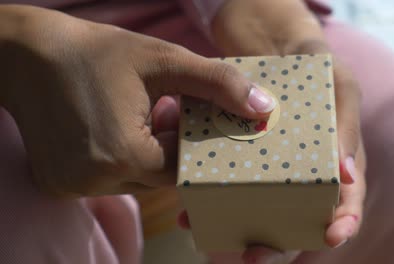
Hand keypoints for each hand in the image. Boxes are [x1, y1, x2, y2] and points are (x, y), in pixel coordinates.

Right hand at [0, 5, 275, 196]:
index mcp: (122, 155)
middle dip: (169, 147)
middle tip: (165, 111)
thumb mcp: (164, 60)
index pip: (183, 168)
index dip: (192, 142)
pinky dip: (119, 159)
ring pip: (134, 181)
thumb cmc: (97, 53)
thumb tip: (264, 109)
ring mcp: (72, 186)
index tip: (194, 118)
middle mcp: (94, 180)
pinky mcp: (58, 185)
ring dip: (144, 154)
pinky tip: (113, 127)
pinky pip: (107, 180)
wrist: (27, 55)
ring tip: (139, 116)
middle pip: (158, 177)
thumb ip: (218, 84)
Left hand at [205, 0, 366, 262]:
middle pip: (297, 220)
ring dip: (237, 230)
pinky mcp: (242, 163)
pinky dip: (210, 202)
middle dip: (278, 245)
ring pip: (258, 212)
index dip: (343, 225)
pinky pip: (227, 188)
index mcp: (337, 165)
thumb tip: (346, 175)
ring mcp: (272, 171)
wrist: (278, 52)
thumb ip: (346, 126)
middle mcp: (304, 176)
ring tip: (212, 238)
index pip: (346, 204)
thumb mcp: (341, 87)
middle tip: (254, 256)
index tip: (330, 237)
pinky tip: (189, 213)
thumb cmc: (320, 69)